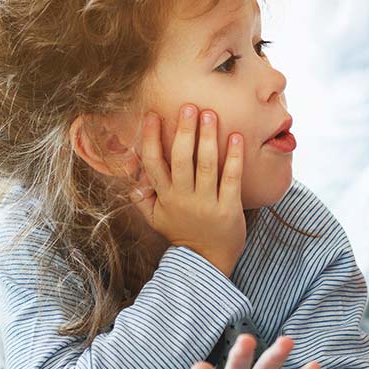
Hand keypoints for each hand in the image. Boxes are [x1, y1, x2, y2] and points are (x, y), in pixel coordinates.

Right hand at [132, 104, 246, 274]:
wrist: (207, 262)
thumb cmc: (183, 234)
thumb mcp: (157, 219)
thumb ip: (143, 199)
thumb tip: (132, 178)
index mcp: (165, 197)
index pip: (153, 163)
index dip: (150, 138)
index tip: (152, 115)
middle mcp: (183, 198)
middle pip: (180, 159)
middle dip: (183, 131)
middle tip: (188, 107)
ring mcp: (206, 203)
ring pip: (205, 165)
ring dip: (207, 138)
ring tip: (210, 114)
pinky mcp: (228, 209)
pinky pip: (231, 179)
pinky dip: (234, 158)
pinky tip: (236, 137)